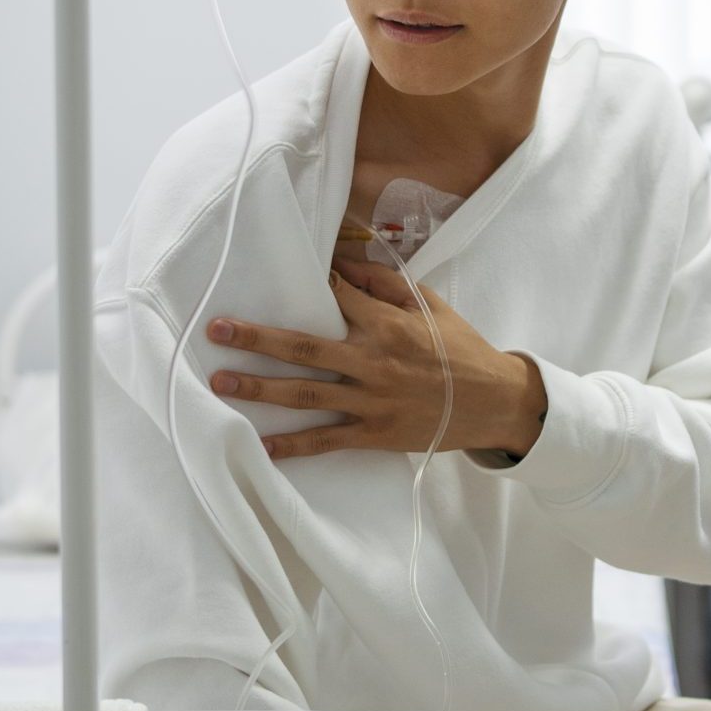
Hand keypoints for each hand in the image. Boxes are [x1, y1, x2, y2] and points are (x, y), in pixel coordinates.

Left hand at [203, 257, 547, 461]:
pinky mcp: (375, 433)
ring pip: (305, 394)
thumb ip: (385, 284)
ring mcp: (371, 401)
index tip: (271, 276)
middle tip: (217, 331)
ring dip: (259, 389)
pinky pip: (327, 439)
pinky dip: (294, 445)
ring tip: (221, 383)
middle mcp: (373, 361)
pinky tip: (262, 445)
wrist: (494, 402)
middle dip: (256, 339)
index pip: (335, 297)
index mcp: (387, 324)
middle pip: (303, 347)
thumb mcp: (430, 304)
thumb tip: (341, 266)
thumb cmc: (460, 348)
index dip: (306, 285)